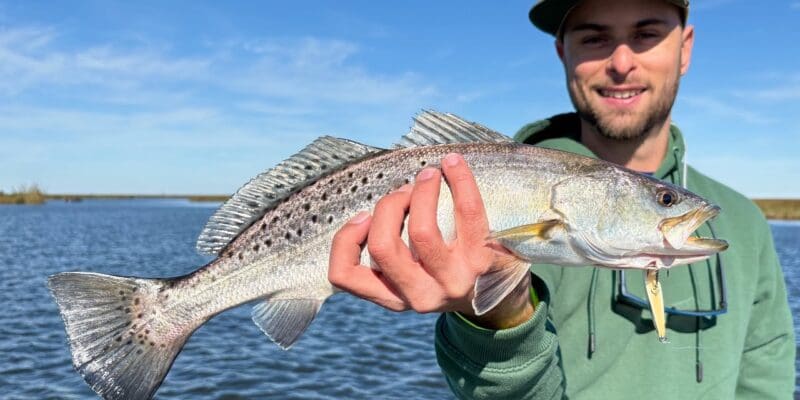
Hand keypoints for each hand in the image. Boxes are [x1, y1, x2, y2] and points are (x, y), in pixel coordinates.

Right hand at [328, 153, 533, 328]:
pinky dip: (460, 180)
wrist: (499, 296)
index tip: (362, 217)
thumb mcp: (409, 277)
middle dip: (388, 207)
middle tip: (402, 192)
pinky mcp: (482, 262)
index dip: (344, 239)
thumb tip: (376, 205)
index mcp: (393, 297)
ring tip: (427, 177)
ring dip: (419, 193)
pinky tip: (453, 164)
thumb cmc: (443, 273)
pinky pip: (468, 212)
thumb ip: (388, 255)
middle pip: (383, 245)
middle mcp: (420, 295)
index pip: (345, 276)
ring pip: (420, 232)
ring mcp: (452, 281)